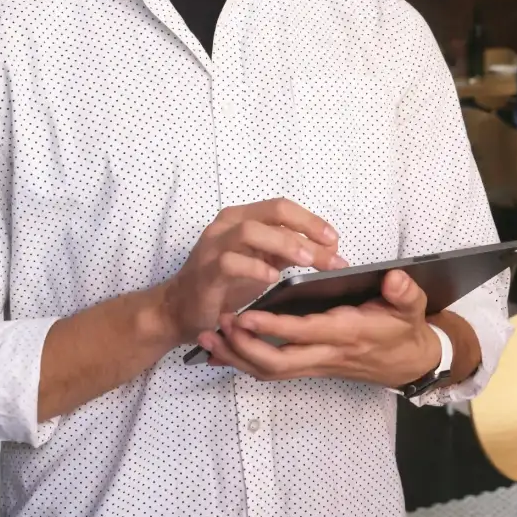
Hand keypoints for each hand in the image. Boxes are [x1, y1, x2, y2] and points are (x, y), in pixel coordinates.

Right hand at [157, 199, 344, 345]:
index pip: (282, 207)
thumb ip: (290, 252)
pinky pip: (230, 262)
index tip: (335, 240)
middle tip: (331, 252)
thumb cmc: (226, 283)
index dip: (311, 220)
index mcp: (243, 218)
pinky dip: (255, 268)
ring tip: (308, 261)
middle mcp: (227, 225)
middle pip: (273, 212)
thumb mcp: (263, 263)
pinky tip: (272, 279)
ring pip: (251, 231)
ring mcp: (213, 246)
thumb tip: (328, 249)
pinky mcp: (205, 272)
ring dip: (285, 244)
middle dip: (306, 229)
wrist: (181, 309)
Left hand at [196, 269, 442, 388]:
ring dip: (236, 358)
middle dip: (243, 349)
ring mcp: (316, 364)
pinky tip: (222, 350)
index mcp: (349, 334)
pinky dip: (244, 361)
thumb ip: (404, 292)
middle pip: (277, 363)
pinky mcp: (310, 366)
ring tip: (208, 337)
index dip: (274, 327)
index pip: (305, 333)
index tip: (246, 314)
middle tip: (217, 326)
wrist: (411, 363)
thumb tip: (395, 278)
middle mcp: (327, 354)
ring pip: (269, 371)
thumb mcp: (413, 307)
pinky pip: (272, 370)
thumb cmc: (405, 331)